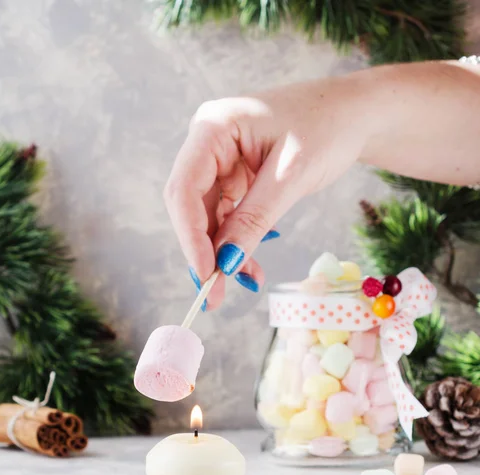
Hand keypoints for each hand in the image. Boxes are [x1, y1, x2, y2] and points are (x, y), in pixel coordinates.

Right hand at [164, 75, 369, 309]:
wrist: (356, 113)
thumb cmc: (329, 126)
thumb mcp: (292, 175)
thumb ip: (254, 219)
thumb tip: (225, 264)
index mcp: (213, 127)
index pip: (185, 188)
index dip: (190, 235)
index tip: (206, 275)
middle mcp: (208, 143)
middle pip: (190, 206)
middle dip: (203, 250)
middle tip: (215, 295)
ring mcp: (220, 161)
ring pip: (208, 216)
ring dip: (222, 251)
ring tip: (246, 281)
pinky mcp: (235, 177)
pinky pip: (228, 216)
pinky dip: (238, 242)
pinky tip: (250, 266)